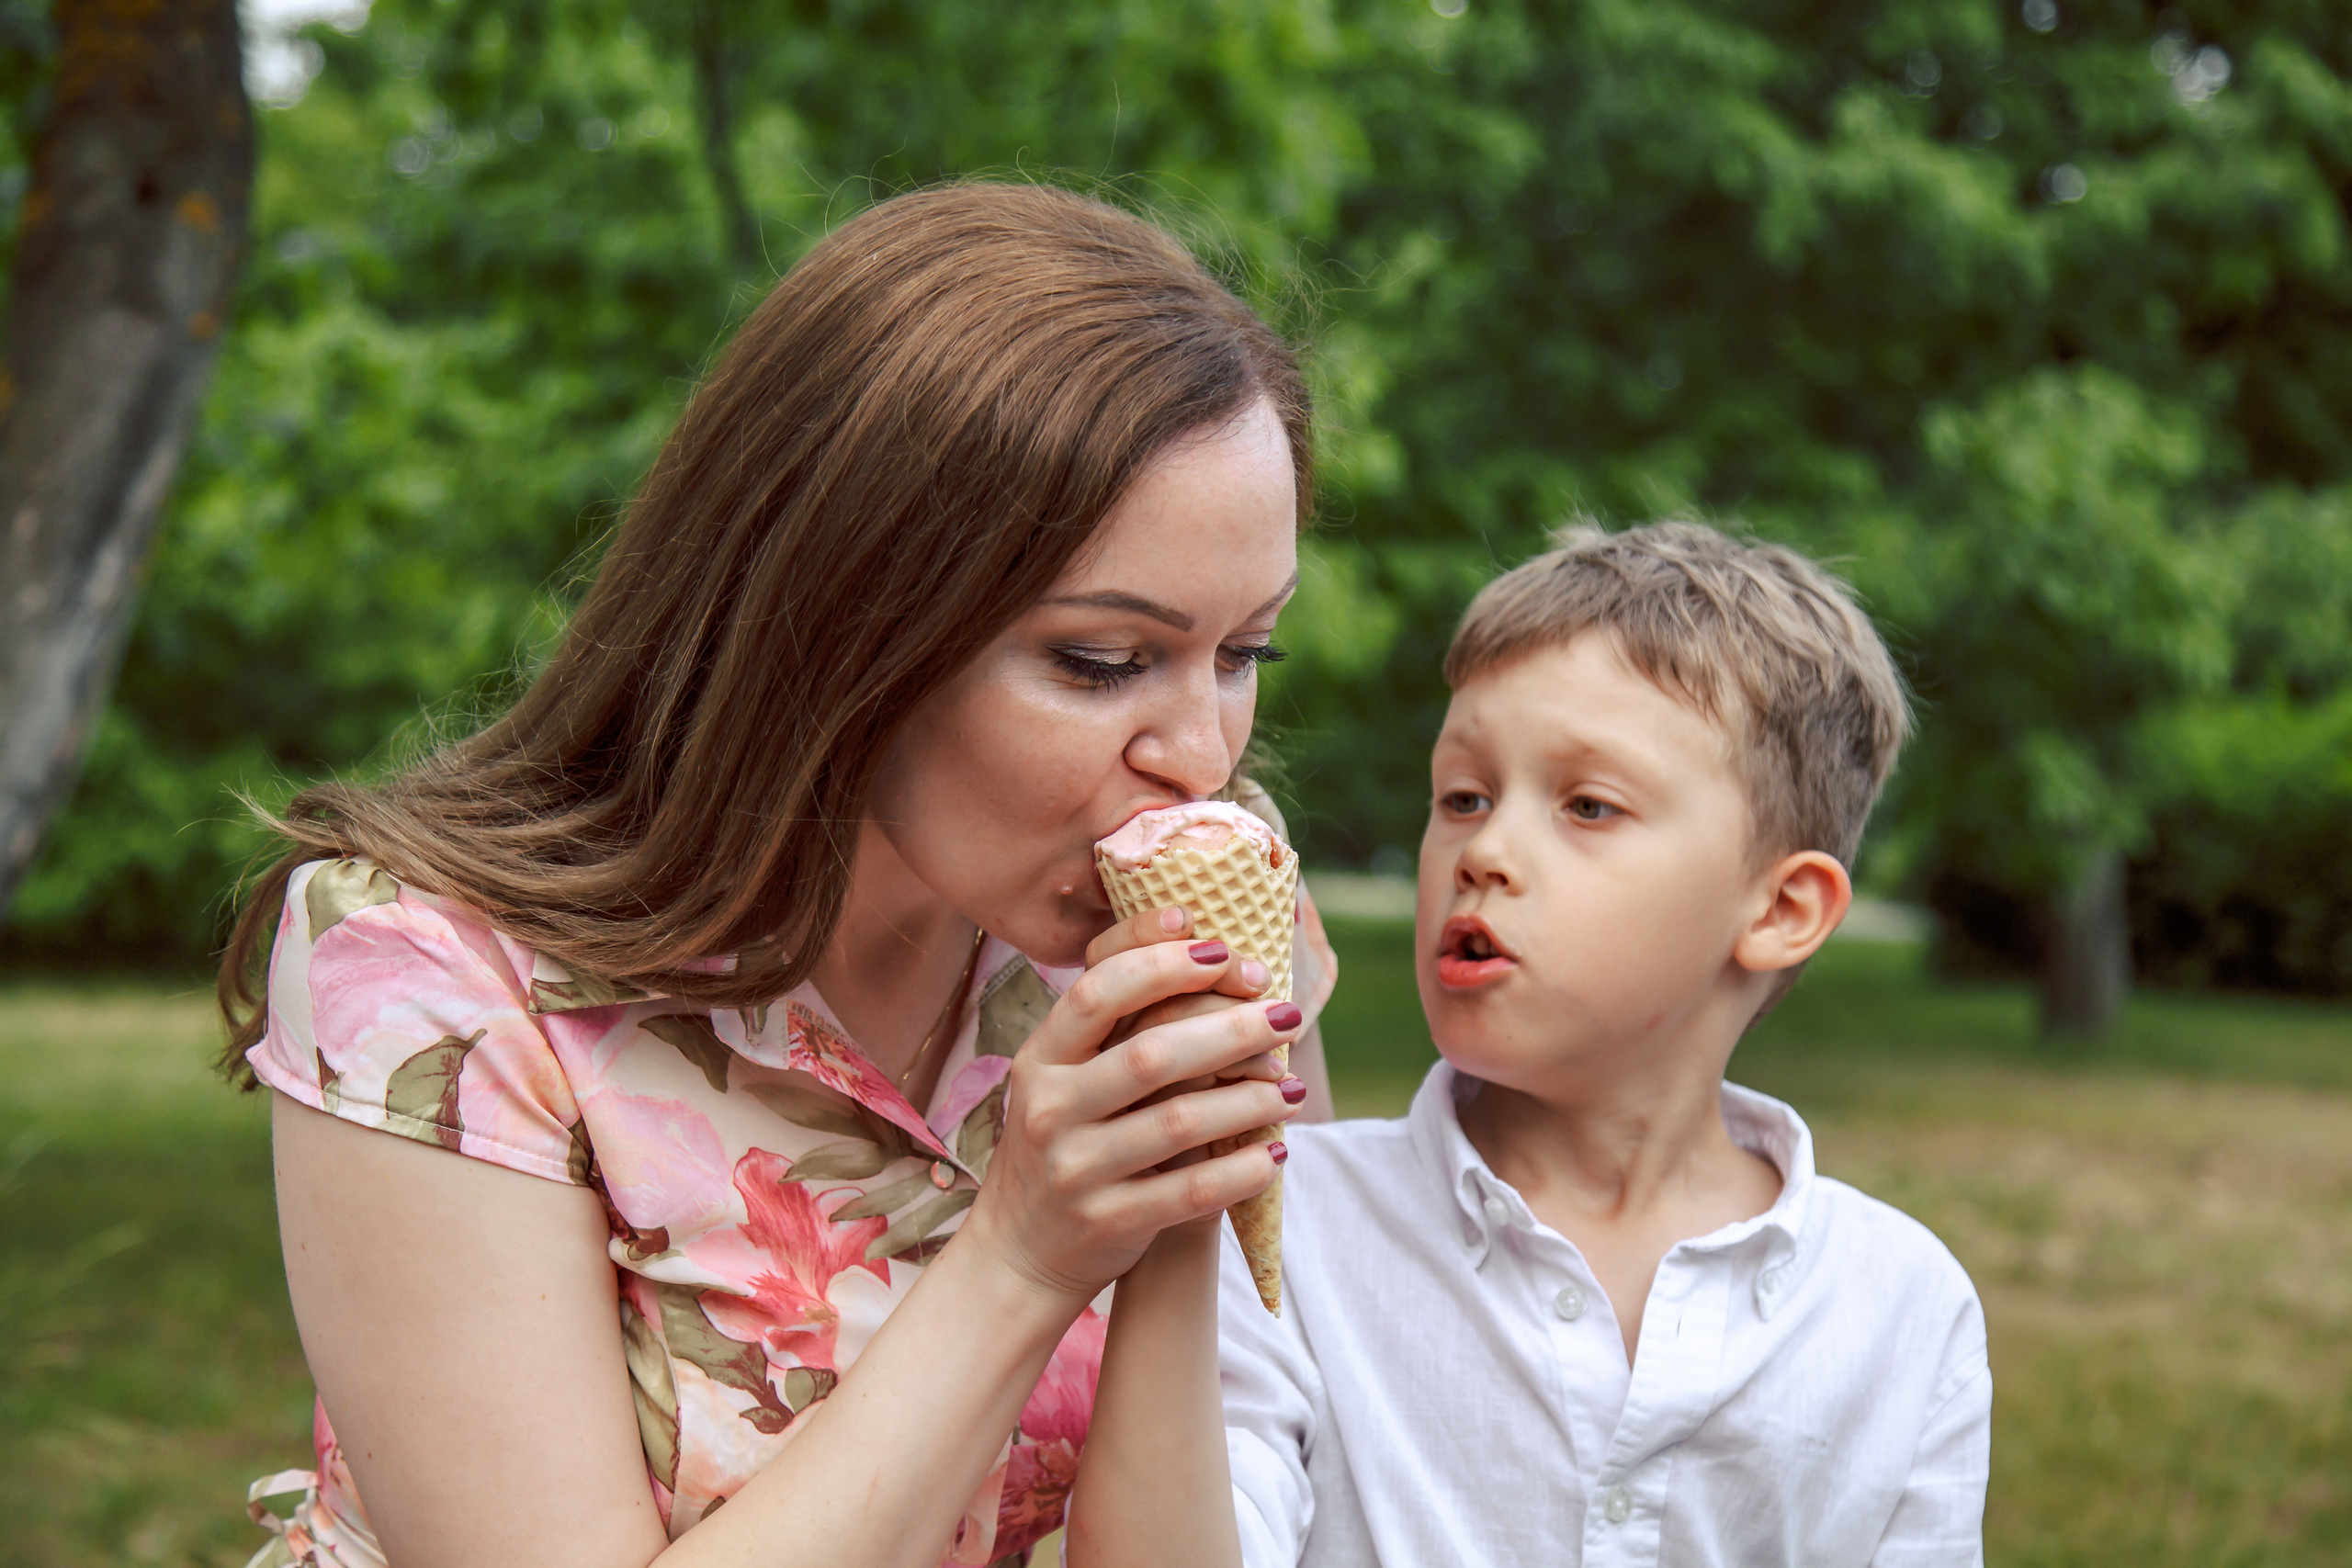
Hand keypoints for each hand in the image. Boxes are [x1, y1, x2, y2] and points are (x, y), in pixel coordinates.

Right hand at [954, 910, 1305, 1304]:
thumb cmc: (1065, 1142)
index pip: (1097, 990)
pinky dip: (1242, 1169)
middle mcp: (1052, 1108)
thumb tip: (1212, 957)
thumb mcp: (1065, 1079)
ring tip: (1293, 1088)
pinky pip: (1192, 1191)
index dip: (1161, 962)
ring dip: (1249, 1099)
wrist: (1018, 1250)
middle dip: (1231, 1028)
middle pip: (1151, 1054)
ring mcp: (1076, 1168)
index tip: (1224, 950)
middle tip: (1286, 1016)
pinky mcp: (1109, 1221)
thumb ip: (1115, 1029)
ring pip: (1180, 1122)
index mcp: (1041, 1058)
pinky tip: (1276, 1152)